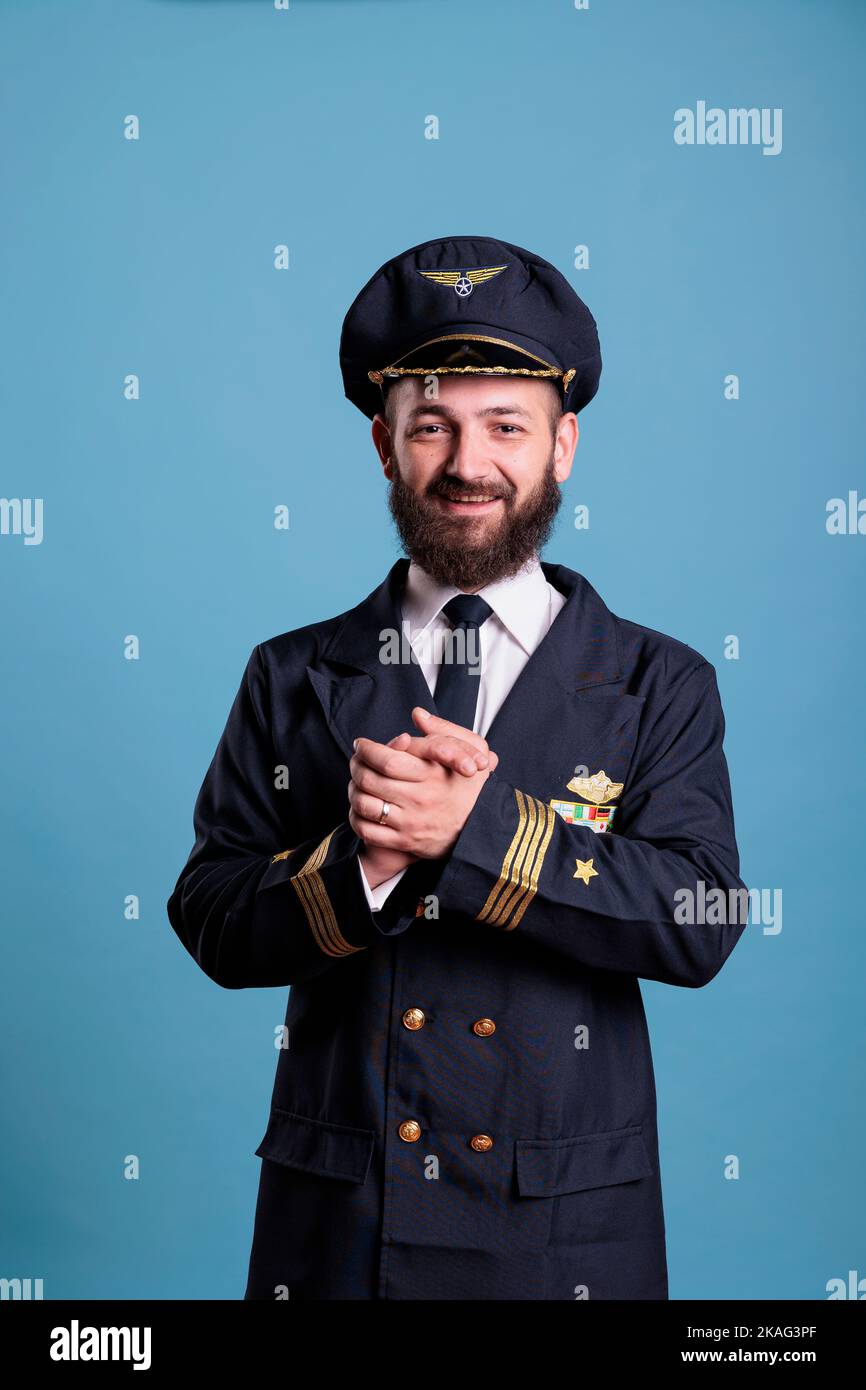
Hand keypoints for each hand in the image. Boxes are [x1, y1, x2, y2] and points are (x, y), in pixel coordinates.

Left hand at [348, 708, 498, 859]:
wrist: (484, 829)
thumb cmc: (474, 786)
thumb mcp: (472, 750)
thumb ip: (444, 730)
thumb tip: (417, 715)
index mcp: (433, 775)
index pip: (387, 760)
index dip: (367, 749)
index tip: (362, 744)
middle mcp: (420, 799)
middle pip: (369, 780)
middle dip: (355, 767)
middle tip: (356, 761)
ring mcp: (411, 823)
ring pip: (364, 804)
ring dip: (353, 791)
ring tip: (356, 782)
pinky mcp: (405, 842)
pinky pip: (367, 830)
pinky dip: (356, 818)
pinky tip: (361, 808)